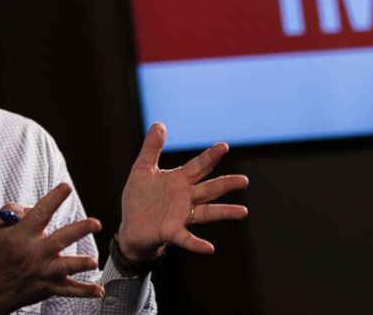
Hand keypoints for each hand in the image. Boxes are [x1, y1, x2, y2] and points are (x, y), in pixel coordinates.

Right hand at [0, 183, 103, 313]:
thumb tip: (28, 208)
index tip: (66, 187)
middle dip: (79, 230)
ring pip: (65, 267)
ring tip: (93, 261)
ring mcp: (42, 272)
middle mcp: (34, 253)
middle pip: (60, 240)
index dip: (54, 199)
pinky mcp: (47, 287)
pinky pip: (68, 290)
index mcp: (21, 236)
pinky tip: (98, 290)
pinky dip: (84, 291)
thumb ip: (8, 211)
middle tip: (96, 223)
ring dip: (80, 264)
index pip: (40, 214)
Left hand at [118, 122, 248, 262]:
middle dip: (226, 184)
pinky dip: (197, 244)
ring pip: (207, 212)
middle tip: (244, 180)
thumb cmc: (138, 199)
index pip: (200, 166)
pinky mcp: (171, 232)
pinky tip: (210, 248)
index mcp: (180, 180)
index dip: (211, 156)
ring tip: (242, 212)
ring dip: (224, 212)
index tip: (224, 146)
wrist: (129, 227)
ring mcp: (181, 215)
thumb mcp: (142, 169)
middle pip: (210, 188)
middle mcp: (186, 197)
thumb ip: (152, 148)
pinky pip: (186, 238)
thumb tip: (159, 123)